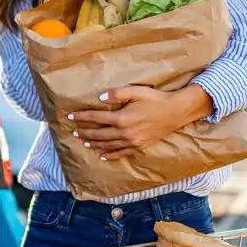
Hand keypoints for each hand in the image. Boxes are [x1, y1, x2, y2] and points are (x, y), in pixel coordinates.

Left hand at [68, 85, 214, 159]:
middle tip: (74, 133)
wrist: (175, 112)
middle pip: (99, 134)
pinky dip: (110, 155)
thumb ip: (117, 94)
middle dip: (85, 132)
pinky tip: (102, 155)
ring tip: (84, 142)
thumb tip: (100, 98)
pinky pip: (121, 153)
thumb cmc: (155, 99)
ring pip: (108, 145)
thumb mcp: (136, 91)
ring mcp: (132, 142)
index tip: (71, 117)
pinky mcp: (139, 146)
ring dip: (94, 143)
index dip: (82, 117)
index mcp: (122, 118)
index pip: (96, 118)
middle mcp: (125, 132)